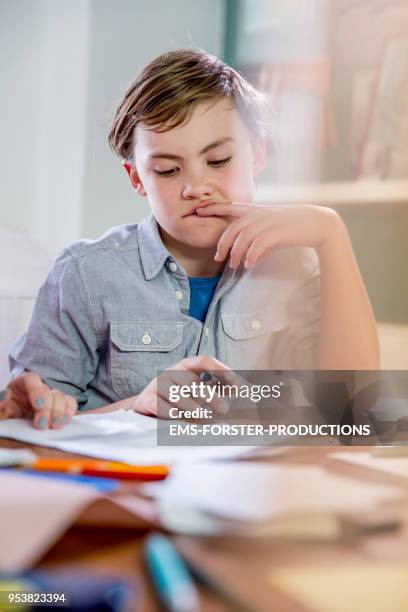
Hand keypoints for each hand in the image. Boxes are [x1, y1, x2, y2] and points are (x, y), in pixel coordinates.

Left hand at [0, 372, 76, 428]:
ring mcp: (52, 394)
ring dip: (59, 412)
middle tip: (43, 425)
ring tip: (55, 426)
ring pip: (61, 397)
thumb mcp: (4, 411)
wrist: (19, 420)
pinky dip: (69, 412)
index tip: (38, 406)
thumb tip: (10, 409)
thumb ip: (5, 410)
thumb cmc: (12, 413)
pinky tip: (64, 421)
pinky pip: (70, 403)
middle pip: (48, 391)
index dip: (36, 391)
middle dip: (47, 409)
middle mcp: (39, 387)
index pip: (31, 379)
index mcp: (22, 383)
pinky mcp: (62, 403)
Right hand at [130, 356, 235, 417]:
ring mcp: (157, 385)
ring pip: (176, 394)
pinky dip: (171, 413)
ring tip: (204, 418)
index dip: (219, 369)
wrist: (145, 406)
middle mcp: (171, 372)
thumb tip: (248, 393)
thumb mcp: (196, 390)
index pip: (203, 360)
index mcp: (185, 366)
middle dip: (210, 396)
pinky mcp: (146, 399)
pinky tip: (180, 419)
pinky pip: (160, 406)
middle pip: (192, 381)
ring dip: (192, 407)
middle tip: (224, 409)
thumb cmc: (178, 398)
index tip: (235, 382)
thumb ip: (217, 389)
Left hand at [196, 202, 340, 269]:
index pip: (230, 206)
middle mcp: (261, 214)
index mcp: (258, 210)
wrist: (319, 224)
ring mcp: (269, 221)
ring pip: (244, 237)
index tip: (198, 210)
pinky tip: (249, 265)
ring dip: (236, 253)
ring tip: (233, 266)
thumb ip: (257, 240)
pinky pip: (258, 244)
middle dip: (222, 242)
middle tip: (217, 258)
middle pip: (233, 227)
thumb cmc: (295, 228)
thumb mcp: (273, 230)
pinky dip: (251, 256)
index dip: (213, 207)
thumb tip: (245, 258)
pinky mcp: (278, 231)